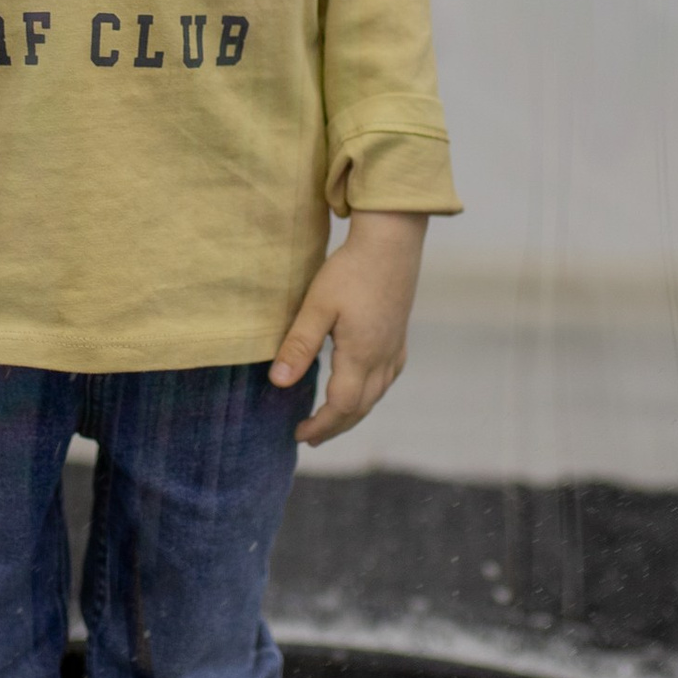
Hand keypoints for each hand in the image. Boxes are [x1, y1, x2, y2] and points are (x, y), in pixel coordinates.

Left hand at [271, 211, 428, 446]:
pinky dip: (371, 393)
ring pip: (376, 394)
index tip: (298, 433)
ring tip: (332, 419)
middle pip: (361, 407)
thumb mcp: (317, 306)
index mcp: (361, 356)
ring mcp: (394, 346)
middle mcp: (383, 357)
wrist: (392, 241)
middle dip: (335, 426)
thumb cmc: (351, 270)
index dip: (321, 425)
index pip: (342, 407)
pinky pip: (387, 377)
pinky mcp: (399, 334)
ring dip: (353, 413)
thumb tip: (279, 383)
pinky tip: (364, 387)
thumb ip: (299, 346)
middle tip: (310, 436)